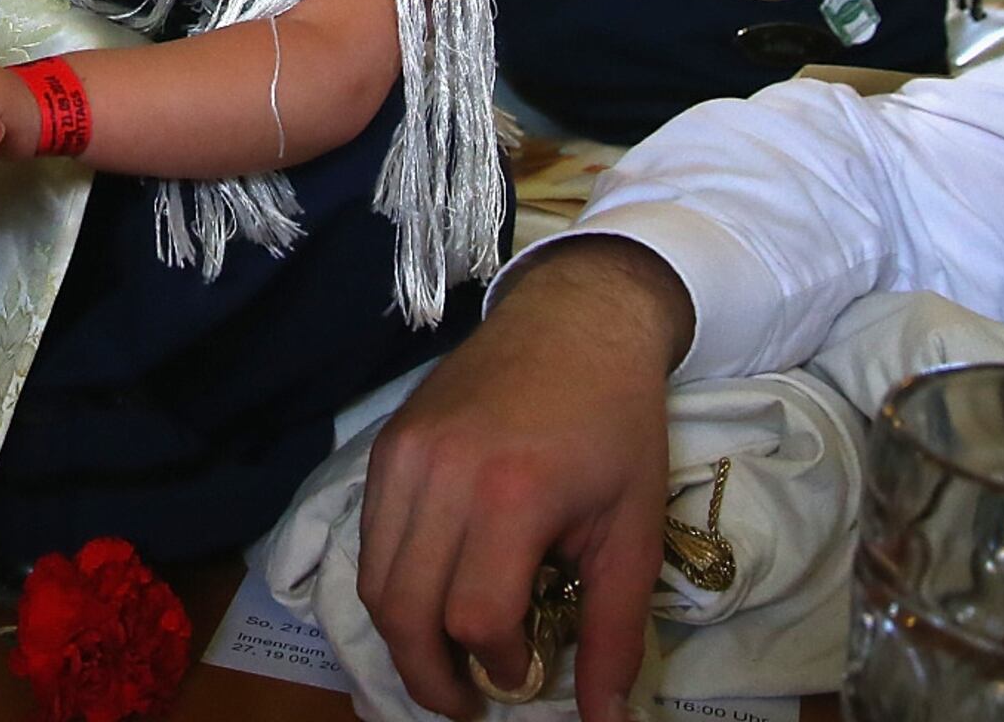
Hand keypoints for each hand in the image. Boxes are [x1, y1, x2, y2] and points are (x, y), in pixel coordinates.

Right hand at [358, 239, 691, 719]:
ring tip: (443, 660)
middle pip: (404, 609)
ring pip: (372, 580)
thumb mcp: (634, 532)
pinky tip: (431, 596)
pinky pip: (369, 537)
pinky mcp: (386, 443)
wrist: (575, 321)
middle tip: (465, 701)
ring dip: (403, 637)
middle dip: (429, 675)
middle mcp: (442, 472)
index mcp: (512, 492)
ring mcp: (403, 453)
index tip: (530, 672)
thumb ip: (614, 633)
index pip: (474, 616)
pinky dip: (391, 583)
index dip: (498, 665)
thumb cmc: (617, 426)